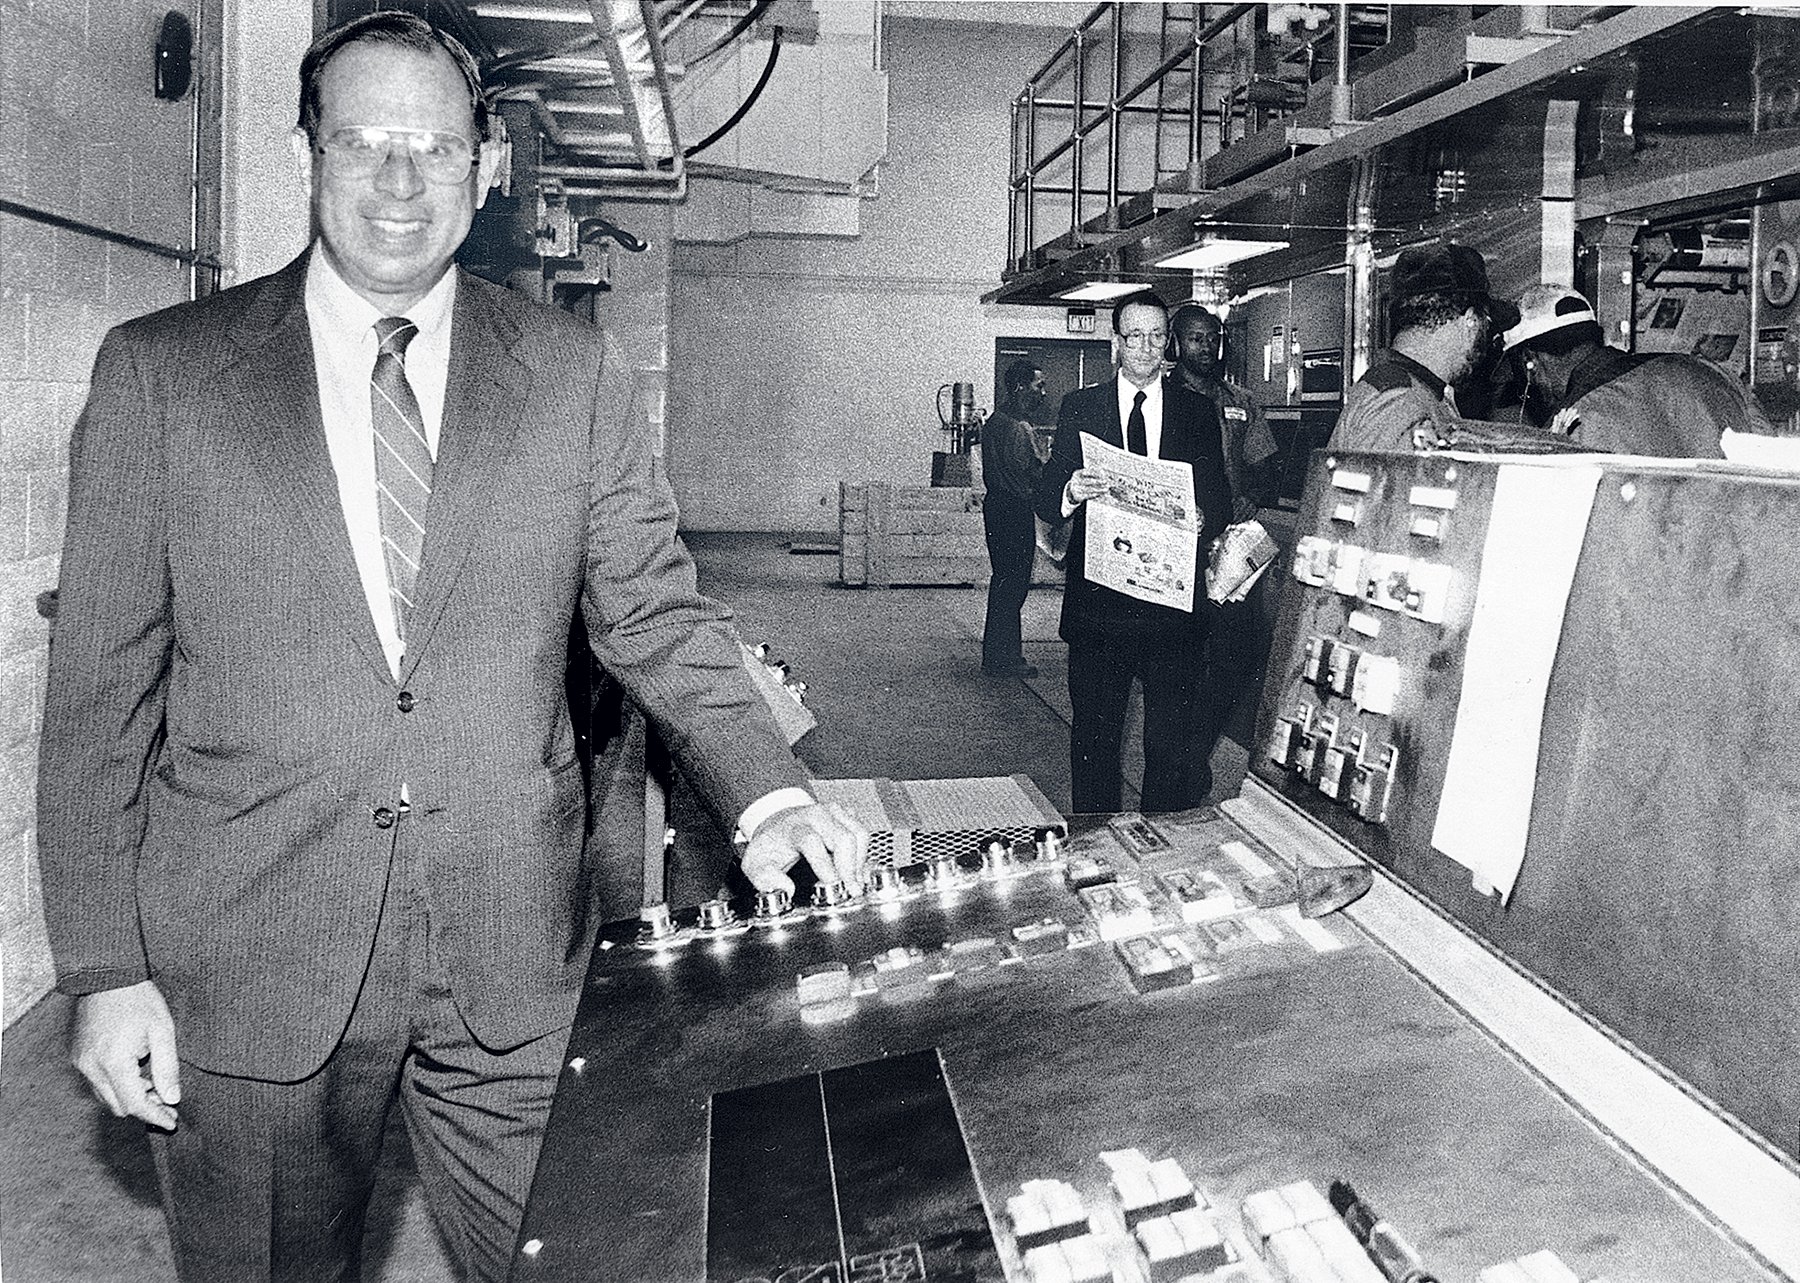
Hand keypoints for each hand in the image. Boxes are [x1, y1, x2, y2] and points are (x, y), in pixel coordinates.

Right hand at [71, 980, 179, 1129]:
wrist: (107, 976)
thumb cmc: (138, 999)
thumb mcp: (162, 1030)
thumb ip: (168, 1067)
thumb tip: (173, 1098)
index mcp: (113, 1061)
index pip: (134, 1104)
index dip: (154, 1116)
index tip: (172, 1122)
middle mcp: (91, 1067)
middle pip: (118, 1106)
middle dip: (144, 1108)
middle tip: (168, 1103)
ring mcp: (81, 1063)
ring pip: (106, 1097)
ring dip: (130, 1097)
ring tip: (155, 1085)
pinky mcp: (77, 1057)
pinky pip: (97, 1083)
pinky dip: (117, 1085)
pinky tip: (136, 1072)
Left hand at [741, 801, 867, 894]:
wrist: (776, 823)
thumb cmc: (771, 845)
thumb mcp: (756, 864)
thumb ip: (765, 879)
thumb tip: (787, 890)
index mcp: (794, 827)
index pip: (812, 842)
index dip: (825, 867)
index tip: (832, 887)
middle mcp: (816, 815)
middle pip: (844, 838)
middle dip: (850, 868)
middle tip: (850, 891)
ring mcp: (834, 812)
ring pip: (859, 834)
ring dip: (860, 862)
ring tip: (853, 882)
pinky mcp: (846, 814)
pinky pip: (863, 833)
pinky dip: (864, 854)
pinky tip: (855, 870)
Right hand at [1064, 468, 1108, 506]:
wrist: (1073, 491)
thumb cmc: (1082, 481)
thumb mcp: (1085, 475)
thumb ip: (1094, 473)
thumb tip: (1105, 474)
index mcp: (1077, 473)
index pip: (1088, 472)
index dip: (1097, 473)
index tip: (1104, 474)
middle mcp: (1075, 481)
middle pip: (1088, 481)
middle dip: (1098, 481)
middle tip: (1106, 482)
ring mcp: (1076, 489)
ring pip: (1089, 489)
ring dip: (1099, 489)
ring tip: (1106, 489)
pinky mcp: (1078, 496)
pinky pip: (1087, 496)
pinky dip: (1095, 495)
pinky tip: (1100, 494)